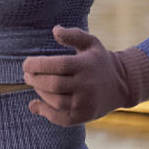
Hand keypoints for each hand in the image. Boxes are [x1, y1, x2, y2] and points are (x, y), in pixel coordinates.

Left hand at [23, 26, 148, 126]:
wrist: (123, 85)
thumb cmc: (99, 61)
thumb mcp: (91, 43)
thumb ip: (73, 35)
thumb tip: (55, 30)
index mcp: (85, 65)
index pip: (57, 65)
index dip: (37, 65)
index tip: (26, 64)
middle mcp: (86, 85)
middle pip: (53, 84)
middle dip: (34, 80)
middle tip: (27, 76)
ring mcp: (86, 102)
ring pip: (55, 101)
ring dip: (40, 94)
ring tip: (35, 85)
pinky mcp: (84, 116)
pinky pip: (61, 119)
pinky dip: (46, 113)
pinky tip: (36, 105)